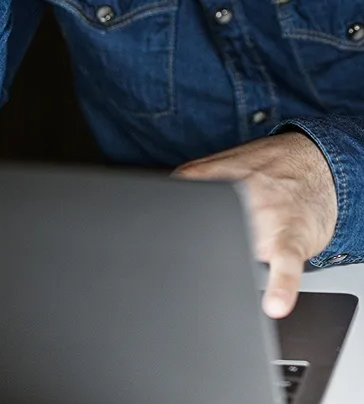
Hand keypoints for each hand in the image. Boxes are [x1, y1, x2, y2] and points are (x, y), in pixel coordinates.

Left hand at [172, 133, 337, 317]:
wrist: (317, 162)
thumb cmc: (266, 170)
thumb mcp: (222, 164)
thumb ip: (191, 183)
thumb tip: (154, 205)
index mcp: (213, 180)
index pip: (176, 207)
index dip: (161, 232)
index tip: (147, 250)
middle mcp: (237, 196)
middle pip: (203, 234)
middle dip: (196, 252)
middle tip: (193, 261)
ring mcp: (265, 217)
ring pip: (240, 249)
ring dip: (232, 263)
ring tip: (236, 261)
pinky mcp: (292, 236)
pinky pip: (286, 263)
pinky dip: (281, 285)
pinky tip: (274, 304)